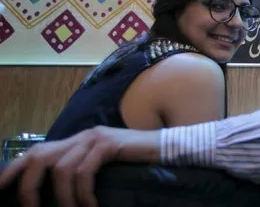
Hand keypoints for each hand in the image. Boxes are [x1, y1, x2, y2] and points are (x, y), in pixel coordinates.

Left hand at [0, 125, 160, 206]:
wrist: (167, 149)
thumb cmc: (135, 165)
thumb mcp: (101, 170)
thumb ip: (80, 175)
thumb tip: (55, 198)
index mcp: (75, 142)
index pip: (34, 151)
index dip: (13, 170)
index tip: (0, 190)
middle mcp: (81, 136)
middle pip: (39, 157)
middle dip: (28, 188)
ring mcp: (94, 138)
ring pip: (60, 168)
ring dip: (62, 199)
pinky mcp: (108, 143)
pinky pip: (84, 171)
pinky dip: (83, 193)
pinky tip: (91, 206)